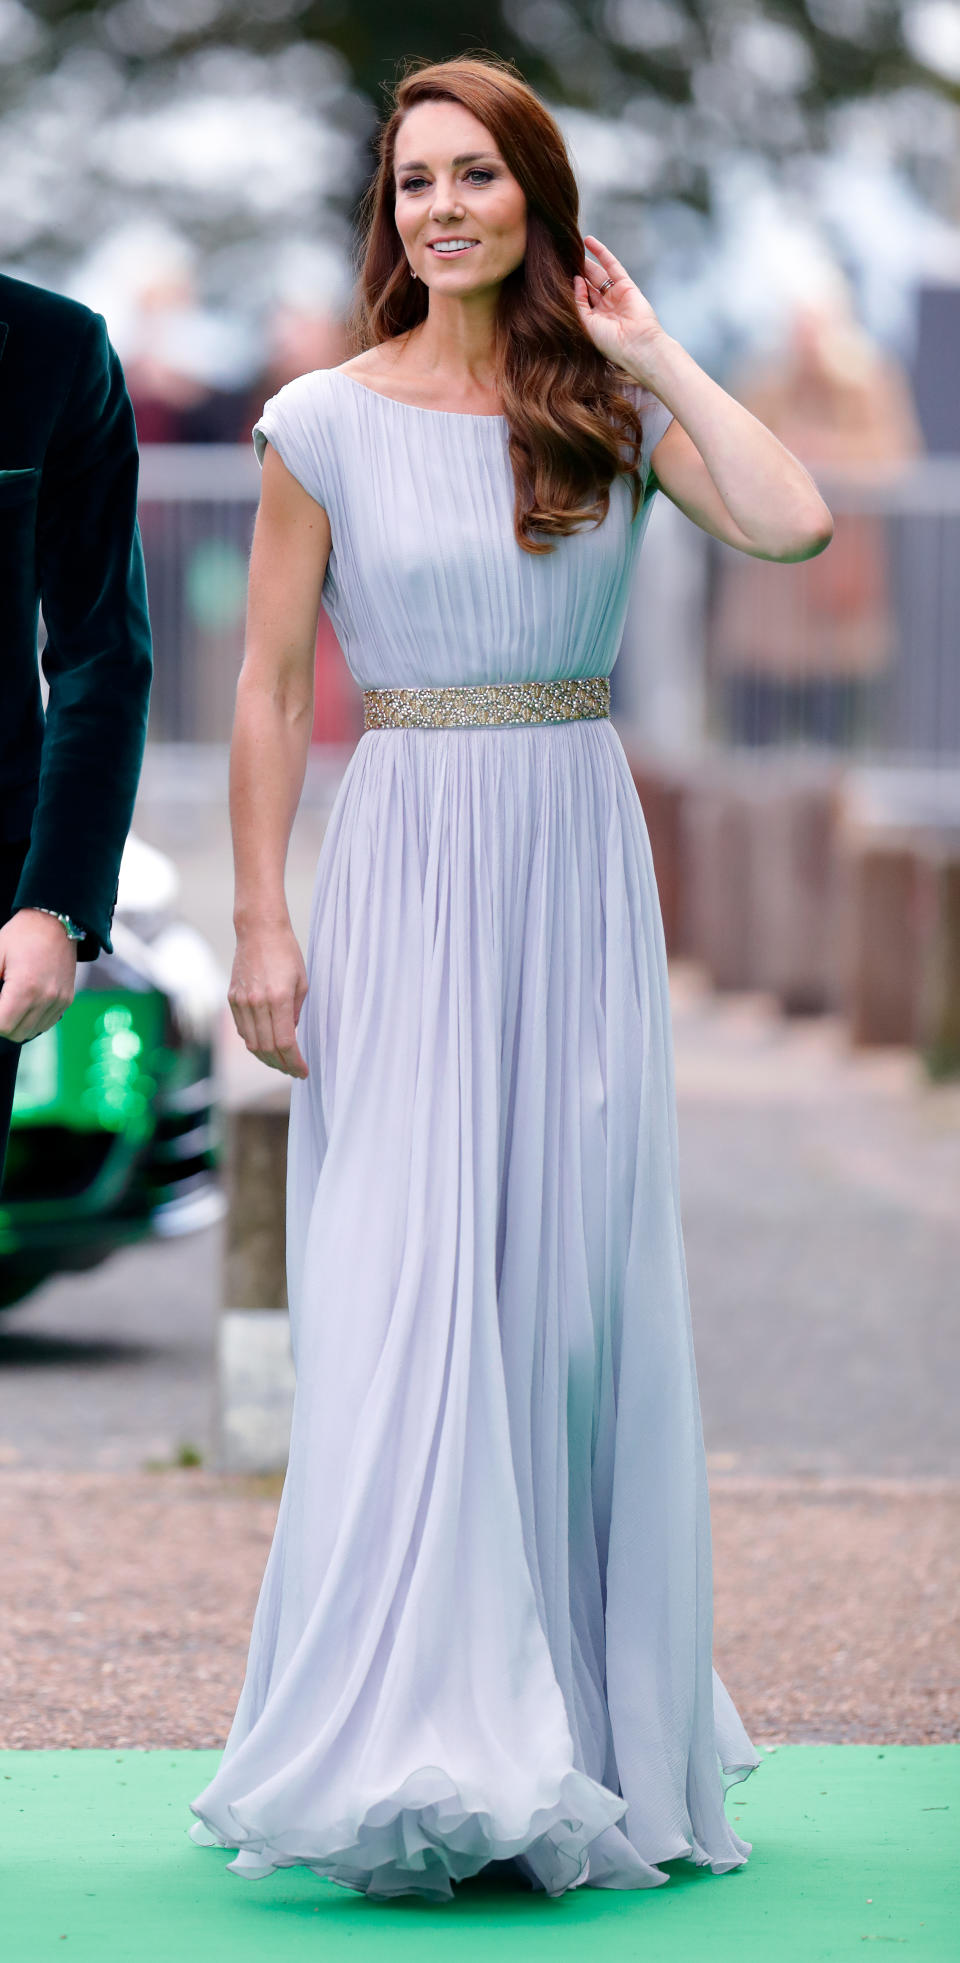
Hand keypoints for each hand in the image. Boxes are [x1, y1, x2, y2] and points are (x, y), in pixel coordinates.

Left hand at [0, 910, 77, 1042]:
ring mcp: (59, 1000)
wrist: (56, 921)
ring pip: (32, 1031)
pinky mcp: (67, 999)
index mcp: (25, 987)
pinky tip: (26, 1006)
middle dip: (2, 1025)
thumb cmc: (21, 935)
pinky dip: (33, 1021)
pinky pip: (46, 1023)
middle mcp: (46, 997)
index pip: (3, 1025)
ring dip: (17, 1025)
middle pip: (17, 1033)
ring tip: (9, 1006)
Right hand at [228, 922, 308, 1078]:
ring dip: (266, 1058)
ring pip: (251, 1043)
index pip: (285, 1043)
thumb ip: (296, 1013)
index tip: (303, 1071)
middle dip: (282, 1065)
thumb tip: (290, 1034)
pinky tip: (265, 1045)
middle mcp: (257, 1003)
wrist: (258, 930)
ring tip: (280, 1063)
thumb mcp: (302, 983)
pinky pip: (242, 1029)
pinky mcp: (232, 998)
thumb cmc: (286, 953)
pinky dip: (253, 1042)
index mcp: (279, 999)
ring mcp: (241, 1001)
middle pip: (267, 1048)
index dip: (295, 1062)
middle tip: (293, 1070)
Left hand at [574, 234, 664, 374]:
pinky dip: (602, 253)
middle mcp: (606, 308)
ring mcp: (617, 296)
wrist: (636, 345)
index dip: (570, 287)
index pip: (580, 299)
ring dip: (586, 262)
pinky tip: (589, 241)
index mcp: (595, 321)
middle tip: (562, 257)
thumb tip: (576, 280)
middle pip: (588, 285)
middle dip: (577, 272)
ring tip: (572, 247)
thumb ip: (578, 302)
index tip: (555, 274)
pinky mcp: (627, 286)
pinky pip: (612, 266)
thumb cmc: (609, 342)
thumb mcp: (586, 323)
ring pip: (598, 274)